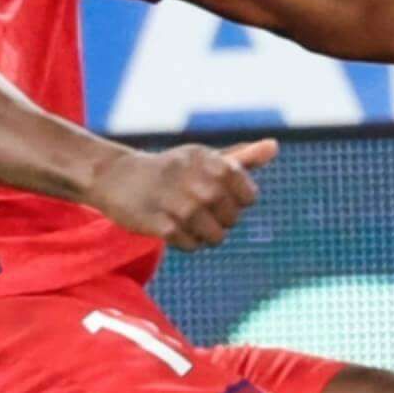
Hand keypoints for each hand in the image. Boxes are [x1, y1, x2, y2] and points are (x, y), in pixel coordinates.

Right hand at [97, 136, 274, 245]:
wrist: (118, 177)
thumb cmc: (171, 169)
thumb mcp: (205, 158)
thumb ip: (243, 157)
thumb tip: (275, 146)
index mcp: (215, 163)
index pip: (249, 197)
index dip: (233, 200)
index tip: (212, 191)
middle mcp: (201, 182)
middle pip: (233, 220)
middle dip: (217, 218)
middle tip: (192, 204)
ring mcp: (181, 205)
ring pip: (216, 237)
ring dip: (201, 233)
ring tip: (182, 216)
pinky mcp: (162, 226)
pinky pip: (193, 246)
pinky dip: (185, 241)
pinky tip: (168, 224)